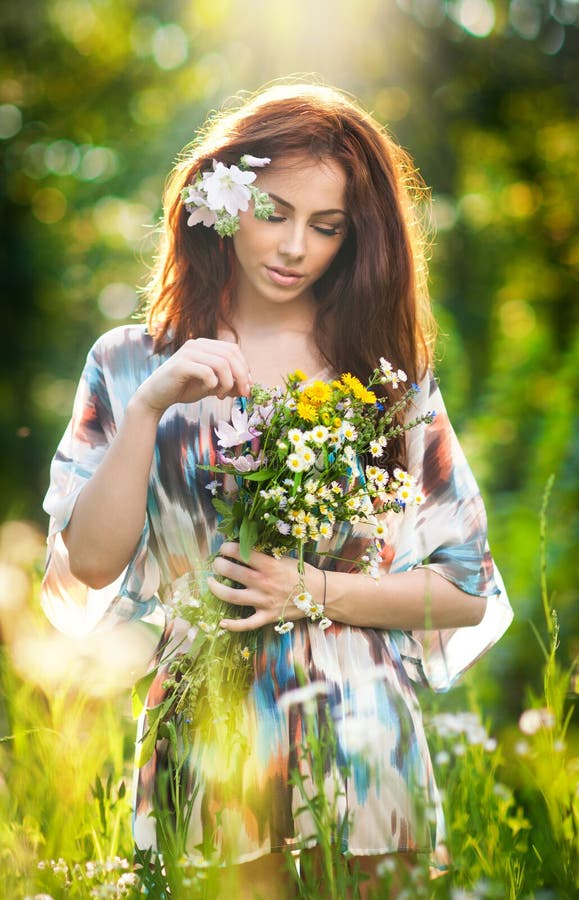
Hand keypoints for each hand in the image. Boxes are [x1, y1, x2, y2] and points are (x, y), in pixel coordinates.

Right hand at [133, 338, 251, 417]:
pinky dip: (213, 384)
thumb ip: (228, 383)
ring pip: (222, 364)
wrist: (156, 396)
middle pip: (231, 355)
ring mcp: (188, 352)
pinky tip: (209, 392)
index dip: (244, 367)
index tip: (247, 387)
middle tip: (242, 394)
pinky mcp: (181, 364)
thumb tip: (247, 387)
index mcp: (205, 345)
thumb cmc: (184, 388)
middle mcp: (197, 344)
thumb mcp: (211, 385)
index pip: (233, 350)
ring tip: (222, 395)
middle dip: (241, 377)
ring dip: (228, 383)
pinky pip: (207, 372)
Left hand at [208, 542, 323, 631]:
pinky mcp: (268, 617)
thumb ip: (266, 555)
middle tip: (217, 563)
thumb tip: (246, 547)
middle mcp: (264, 583)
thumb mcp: (285, 558)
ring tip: (210, 582)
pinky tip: (221, 622)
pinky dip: (233, 625)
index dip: (228, 548)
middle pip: (232, 572)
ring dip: (217, 589)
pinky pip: (247, 624)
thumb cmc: (303, 573)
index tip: (223, 547)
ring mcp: (264, 601)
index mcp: (270, 565)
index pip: (242, 553)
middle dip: (219, 565)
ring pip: (232, 597)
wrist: (321, 593)